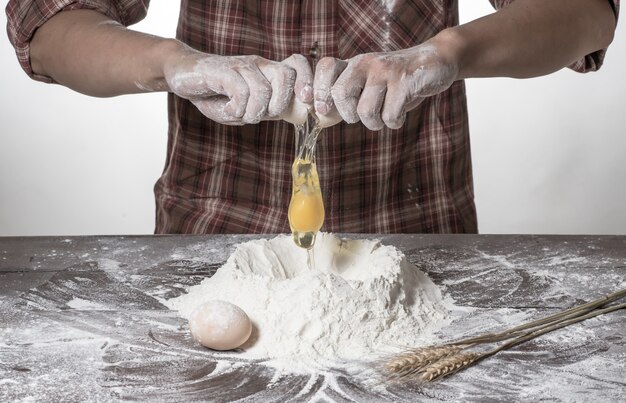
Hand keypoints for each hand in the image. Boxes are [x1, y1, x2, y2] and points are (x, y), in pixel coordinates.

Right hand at [163, 46, 311, 124]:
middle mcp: (258, 64)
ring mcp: (240, 65)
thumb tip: (283, 115)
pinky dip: (236, 108)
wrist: (182, 73)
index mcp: (268, 72)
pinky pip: (240, 91)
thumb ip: (264, 111)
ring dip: (253, 111)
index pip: (298, 66)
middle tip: (259, 115)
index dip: (305, 83)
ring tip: (238, 114)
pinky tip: (227, 109)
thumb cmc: (215, 93)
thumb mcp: (244, 107)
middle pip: (285, 75)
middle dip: (278, 104)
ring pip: (262, 89)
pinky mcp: (222, 69)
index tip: (303, 105)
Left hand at [313, 41, 457, 129]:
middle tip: (361, 117)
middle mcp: (366, 62)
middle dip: (349, 115)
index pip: (325, 67)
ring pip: (365, 111)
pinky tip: (401, 113)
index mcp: (353, 63)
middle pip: (340, 94)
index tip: (322, 111)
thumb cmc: (397, 81)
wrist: (436, 62)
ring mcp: (385, 71)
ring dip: (375, 123)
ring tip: (385, 115)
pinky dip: (395, 122)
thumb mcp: (370, 82)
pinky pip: (390, 115)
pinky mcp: (405, 81)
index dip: (318, 91)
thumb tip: (322, 115)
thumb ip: (348, 95)